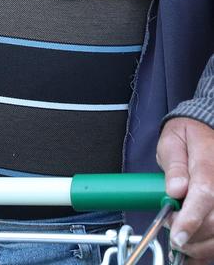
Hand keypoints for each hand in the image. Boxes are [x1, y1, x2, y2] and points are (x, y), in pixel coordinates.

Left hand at [157, 116, 213, 262]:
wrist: (204, 131)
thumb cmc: (187, 136)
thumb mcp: (172, 142)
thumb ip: (174, 165)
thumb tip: (175, 190)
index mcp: (209, 162)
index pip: (205, 193)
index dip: (191, 219)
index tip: (177, 235)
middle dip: (191, 234)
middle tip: (171, 231)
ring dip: (200, 244)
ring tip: (181, 240)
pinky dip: (207, 246)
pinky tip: (193, 248)